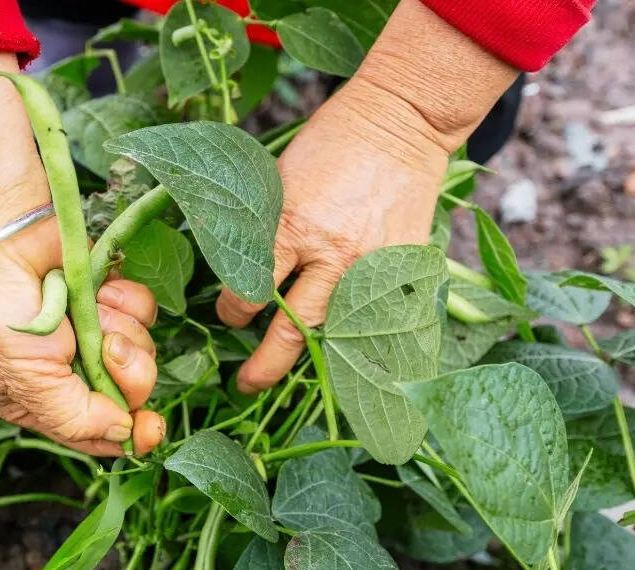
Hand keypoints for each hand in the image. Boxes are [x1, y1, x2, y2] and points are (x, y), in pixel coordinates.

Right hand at [0, 218, 166, 456]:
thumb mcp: (26, 379)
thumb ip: (74, 417)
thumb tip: (123, 434)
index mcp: (41, 401)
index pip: (95, 434)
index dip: (128, 434)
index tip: (152, 428)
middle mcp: (70, 371)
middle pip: (130, 393)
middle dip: (127, 371)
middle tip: (105, 346)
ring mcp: (92, 332)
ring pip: (142, 352)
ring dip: (121, 329)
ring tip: (88, 308)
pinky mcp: (108, 298)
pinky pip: (144, 313)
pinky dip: (126, 300)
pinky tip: (98, 290)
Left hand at [215, 0, 518, 393]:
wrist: (401, 121)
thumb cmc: (332, 143)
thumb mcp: (280, 181)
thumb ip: (265, 231)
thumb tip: (241, 274)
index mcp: (293, 226)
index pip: (250, 292)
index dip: (233, 310)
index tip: (230, 312)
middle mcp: (334, 254)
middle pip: (292, 330)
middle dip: (265, 366)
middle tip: (246, 384)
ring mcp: (374, 266)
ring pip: (336, 332)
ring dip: (311, 357)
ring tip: (291, 372)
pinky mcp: (404, 267)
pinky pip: (378, 317)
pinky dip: (358, 335)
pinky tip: (345, 353)